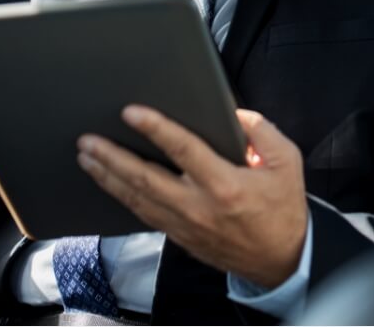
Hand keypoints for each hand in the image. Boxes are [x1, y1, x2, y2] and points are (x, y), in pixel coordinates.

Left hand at [76, 106, 307, 288]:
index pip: (183, 149)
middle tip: (88, 140)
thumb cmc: (283, 209)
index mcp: (225, 184)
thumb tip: (233, 113)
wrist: (283, 261)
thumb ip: (260, 131)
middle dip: (112, 157)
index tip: (131, 112)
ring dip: (108, 176)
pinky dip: (122, 197)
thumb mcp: (287, 162)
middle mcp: (199, 206)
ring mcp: (186, 224)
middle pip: (145, 178)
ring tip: (87, 157)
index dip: (155, 128)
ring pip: (137, 198)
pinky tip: (109, 183)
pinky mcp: (180, 236)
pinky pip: (144, 214)